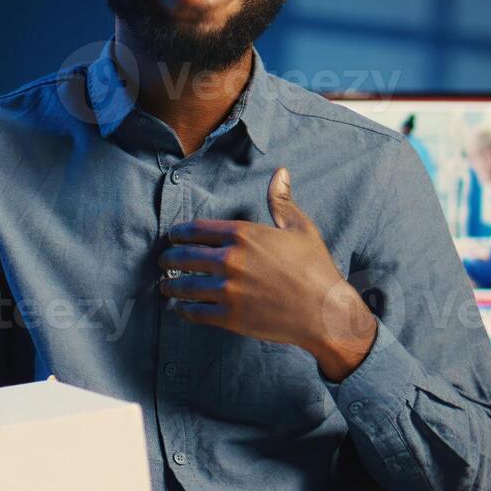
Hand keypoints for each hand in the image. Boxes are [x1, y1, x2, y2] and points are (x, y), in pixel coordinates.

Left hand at [159, 167, 377, 380]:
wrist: (326, 312)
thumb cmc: (315, 268)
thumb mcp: (300, 227)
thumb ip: (281, 200)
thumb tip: (280, 172)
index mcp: (243, 234)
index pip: (197, 229)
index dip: (180, 233)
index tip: (173, 236)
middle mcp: (230, 260)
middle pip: (185, 257)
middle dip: (170, 258)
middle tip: (164, 261)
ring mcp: (228, 290)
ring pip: (185, 285)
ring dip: (171, 285)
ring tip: (166, 285)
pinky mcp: (230, 317)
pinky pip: (195, 312)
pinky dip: (183, 310)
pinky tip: (180, 308)